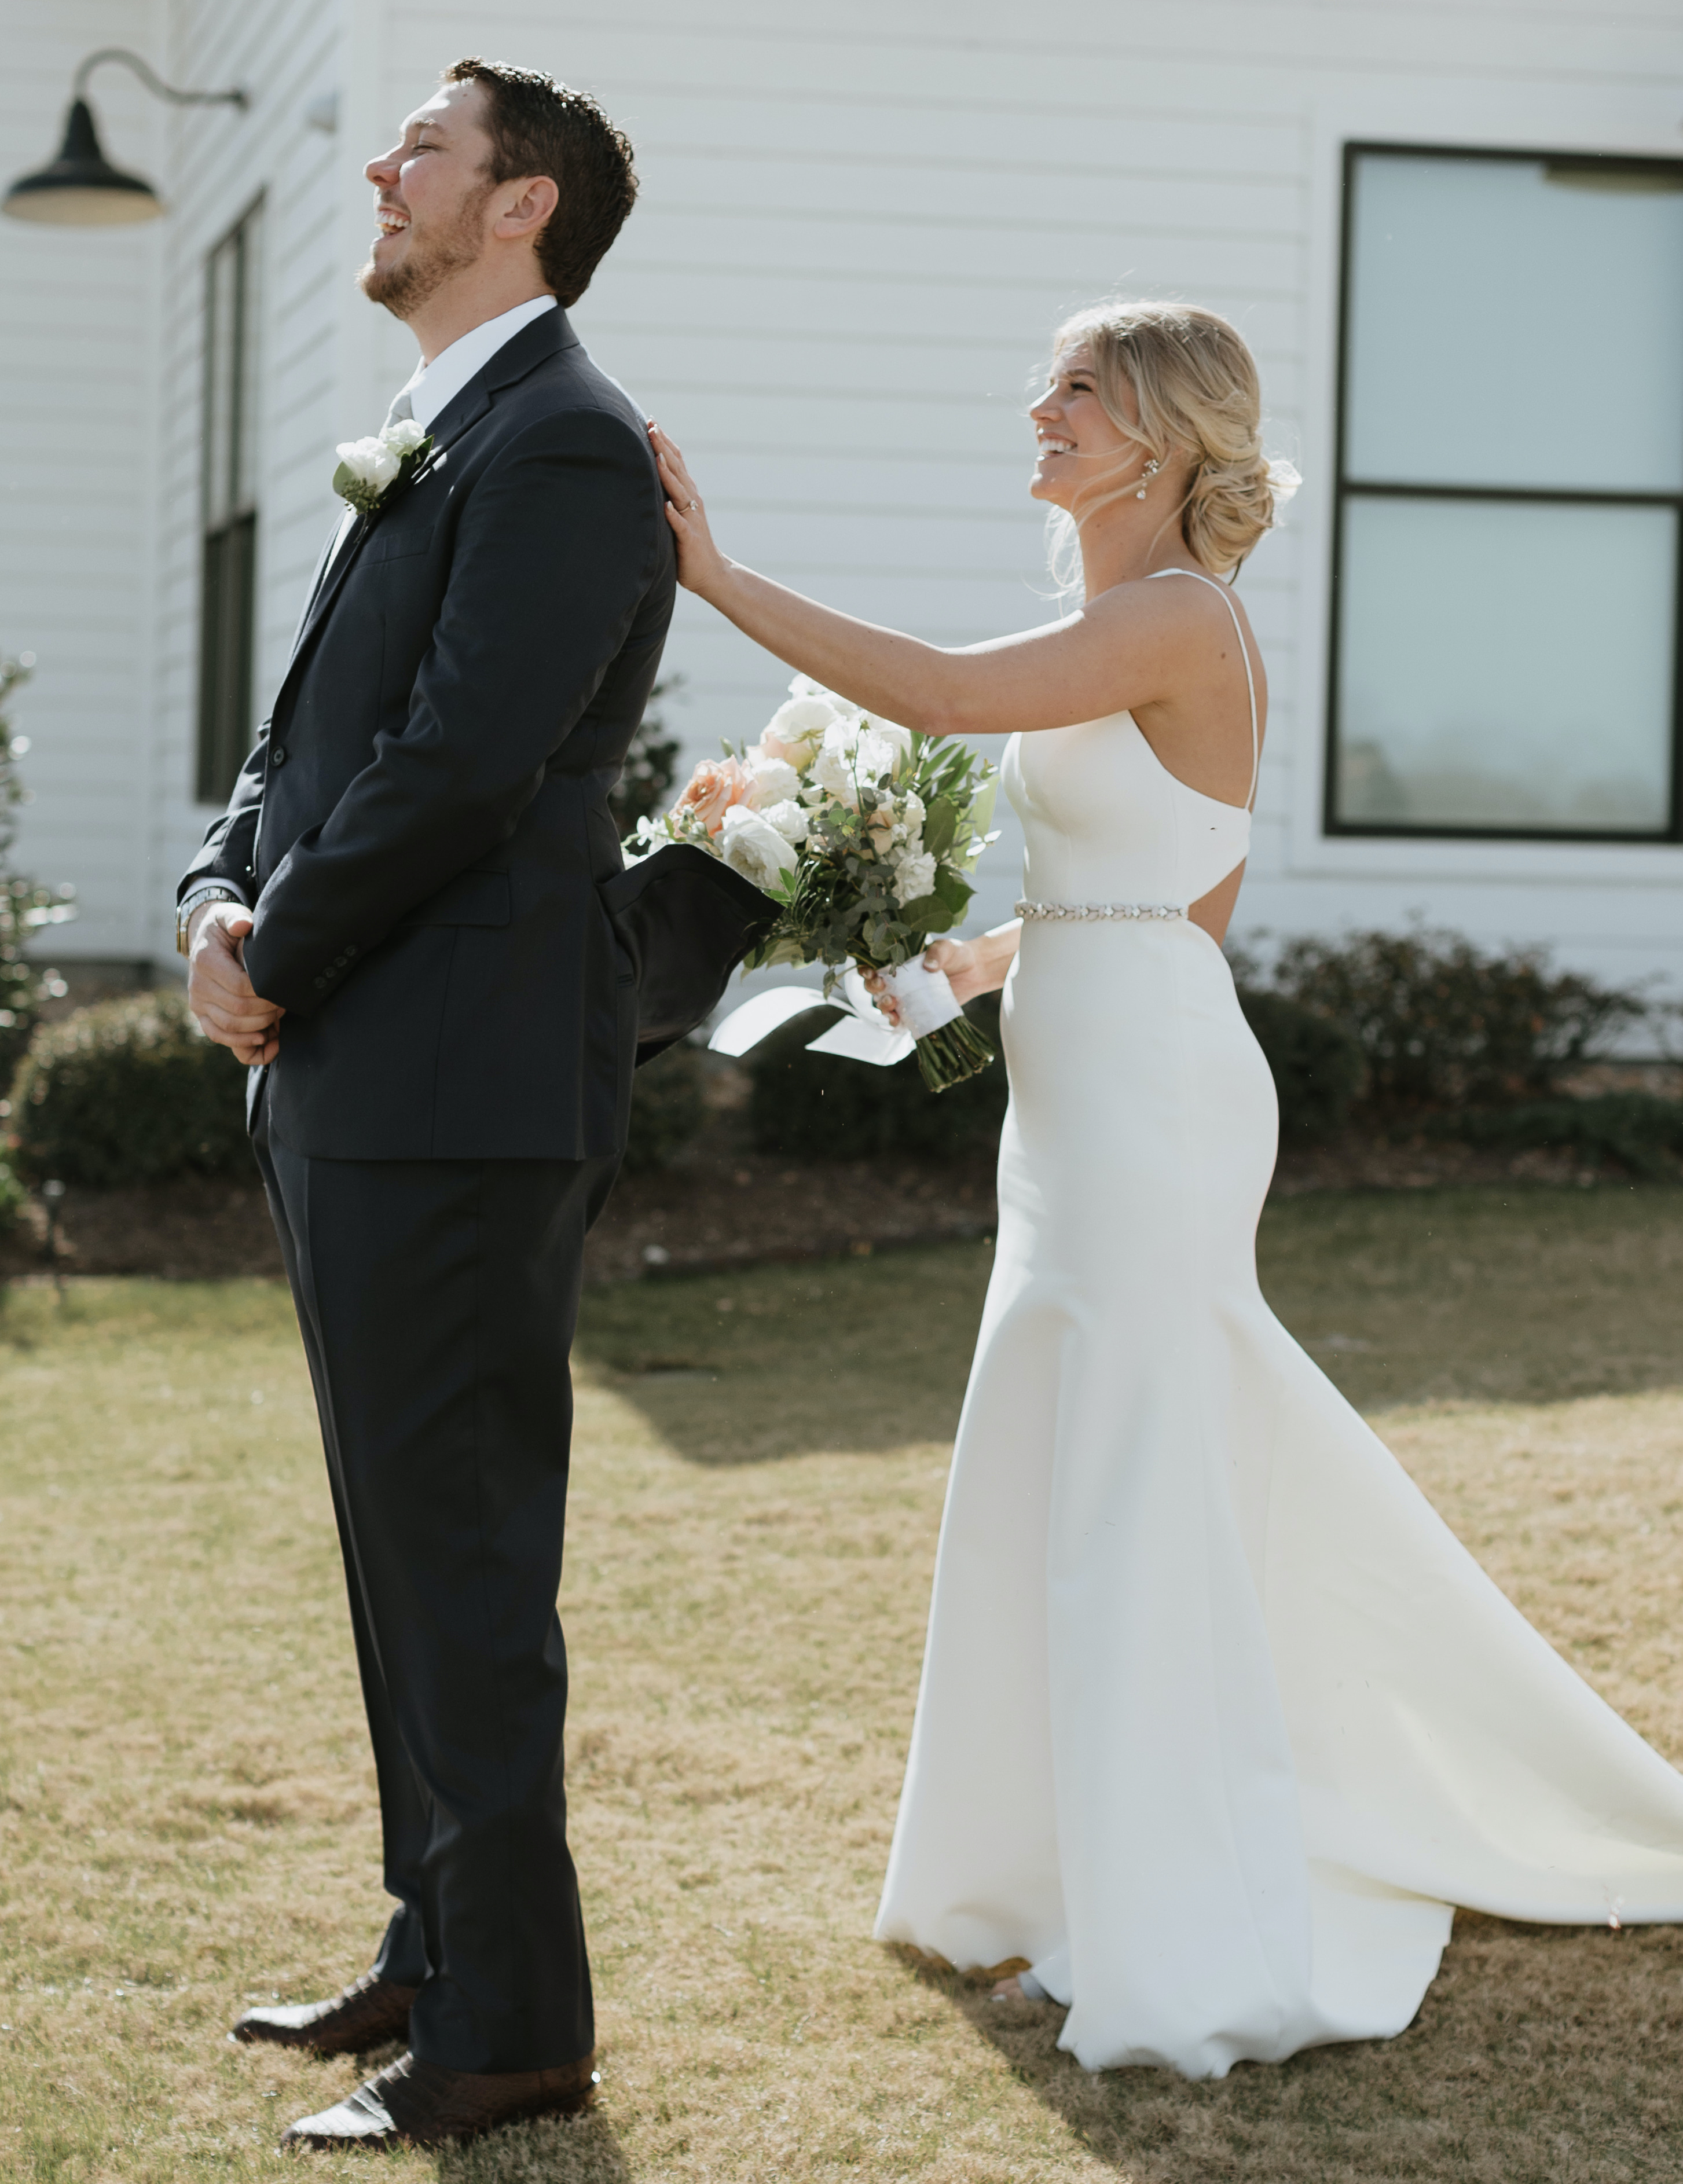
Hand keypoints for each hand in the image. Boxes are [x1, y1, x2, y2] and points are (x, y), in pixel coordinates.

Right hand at [186, 903, 284, 1066]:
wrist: (204, 940)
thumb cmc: (224, 929)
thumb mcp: (228, 916)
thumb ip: (236, 918)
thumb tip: (243, 926)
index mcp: (205, 961)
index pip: (239, 986)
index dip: (264, 993)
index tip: (282, 990)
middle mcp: (197, 984)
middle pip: (237, 1009)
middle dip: (266, 1011)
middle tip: (284, 1005)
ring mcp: (197, 1002)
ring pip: (229, 1026)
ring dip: (258, 1027)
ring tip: (277, 1019)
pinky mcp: (201, 1015)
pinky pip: (217, 1035)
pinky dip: (240, 1041)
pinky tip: (262, 1039)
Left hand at [648, 422, 730, 599]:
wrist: (711, 572)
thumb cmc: (688, 544)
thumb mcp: (677, 513)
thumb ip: (668, 494)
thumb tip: (652, 473)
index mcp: (687, 494)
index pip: (676, 462)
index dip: (664, 442)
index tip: (651, 422)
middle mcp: (692, 501)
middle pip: (677, 469)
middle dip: (663, 447)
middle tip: (651, 426)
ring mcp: (692, 519)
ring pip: (680, 492)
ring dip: (668, 474)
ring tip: (657, 456)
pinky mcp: (690, 539)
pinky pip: (681, 526)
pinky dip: (674, 515)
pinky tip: (667, 506)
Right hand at [863, 939, 987, 1028]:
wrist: (975, 971)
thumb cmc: (957, 955)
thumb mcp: (946, 947)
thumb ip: (937, 953)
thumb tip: (929, 966)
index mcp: (898, 963)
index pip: (874, 966)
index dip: (865, 971)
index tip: (869, 972)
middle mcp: (899, 982)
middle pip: (875, 988)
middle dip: (873, 989)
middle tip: (882, 987)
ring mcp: (908, 998)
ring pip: (885, 1006)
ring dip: (883, 1008)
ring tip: (891, 1005)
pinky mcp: (919, 1012)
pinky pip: (902, 1021)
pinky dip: (897, 1024)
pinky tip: (898, 1022)